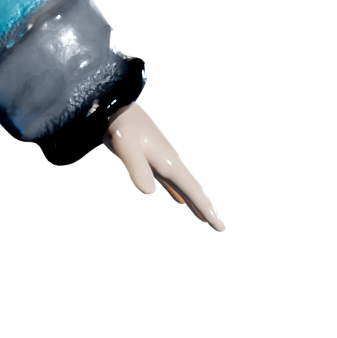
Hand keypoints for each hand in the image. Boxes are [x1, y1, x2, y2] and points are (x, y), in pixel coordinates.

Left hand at [104, 103, 228, 236]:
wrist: (116, 109)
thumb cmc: (121, 127)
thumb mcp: (126, 147)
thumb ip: (137, 167)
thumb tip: (149, 190)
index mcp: (168, 163)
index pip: (192, 191)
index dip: (206, 209)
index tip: (220, 226)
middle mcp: (170, 163)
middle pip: (193, 191)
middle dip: (206, 210)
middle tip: (219, 228)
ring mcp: (163, 162)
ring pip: (184, 188)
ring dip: (195, 203)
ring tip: (205, 219)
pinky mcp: (154, 160)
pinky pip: (173, 183)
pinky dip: (181, 194)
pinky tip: (181, 200)